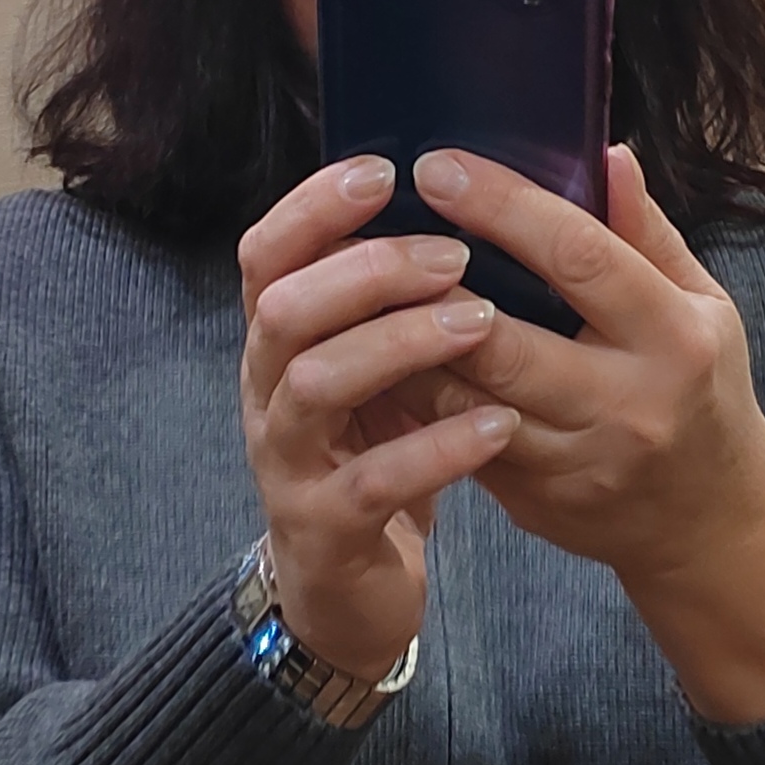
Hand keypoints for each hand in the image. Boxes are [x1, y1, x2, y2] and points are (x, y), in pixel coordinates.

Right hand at [238, 157, 521, 682]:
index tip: (385, 171)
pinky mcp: (322, 529)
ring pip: (316, 384)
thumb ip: (403, 295)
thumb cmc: (380, 456)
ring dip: (397, 343)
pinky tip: (497, 426)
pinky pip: (372, 481)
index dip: (313, 207)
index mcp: (280, 342)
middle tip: (453, 255)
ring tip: (479, 325)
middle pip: (283, 308)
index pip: (267, 253)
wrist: (351, 593)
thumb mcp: (385, 370)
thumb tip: (466, 197)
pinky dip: (435, 447)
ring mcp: (286, 462)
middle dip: (366, 271)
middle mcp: (268, 393)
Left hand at [411, 145, 764, 721]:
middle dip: (429, 281)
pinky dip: (415, 395)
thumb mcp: (703, 305)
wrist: (711, 524)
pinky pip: (456, 438)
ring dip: (403, 343)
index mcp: (673, 339)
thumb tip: (604, 152)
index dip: (504, 208)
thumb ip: (646, 232)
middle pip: (501, 340)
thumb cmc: (703, 390)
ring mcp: (574, 464)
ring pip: (461, 399)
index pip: (580, 259)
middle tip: (375, 227)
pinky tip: (380, 353)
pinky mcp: (534, 502)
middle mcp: (624, 405)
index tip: (440, 167)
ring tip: (361, 285)